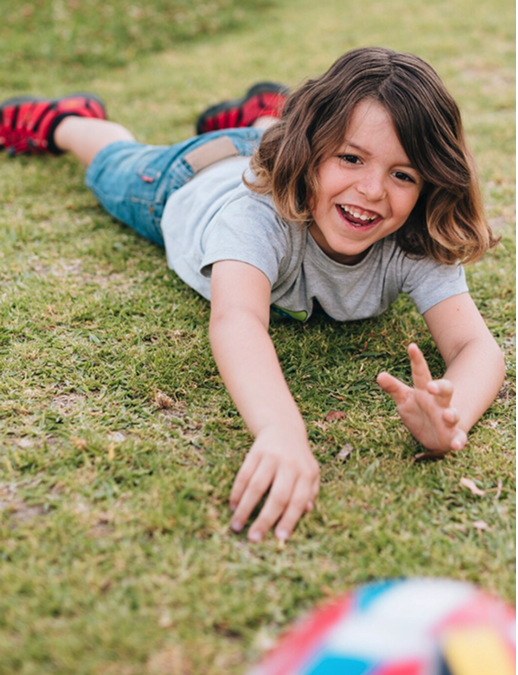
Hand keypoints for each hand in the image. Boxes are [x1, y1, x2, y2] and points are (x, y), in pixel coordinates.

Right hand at [229, 425, 319, 542]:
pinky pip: (244, 474)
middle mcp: (290, 464)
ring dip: (245, 508)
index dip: (289, 520)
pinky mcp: (255, 452)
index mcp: (307, 473)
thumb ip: (311, 492)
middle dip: (265, 519)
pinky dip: (237, 492)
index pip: (298, 500)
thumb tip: (306, 511)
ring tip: (236, 526)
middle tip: (253, 538)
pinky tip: (233, 506)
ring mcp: (272, 457)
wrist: (284, 428)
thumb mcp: (311, 473)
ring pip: (257, 486)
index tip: (280, 538)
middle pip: (278, 496)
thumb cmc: (298, 459)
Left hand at [377, 343, 467, 457]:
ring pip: (453, 413)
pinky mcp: (453, 435)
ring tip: (448, 415)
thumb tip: (379, 375)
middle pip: (444, 389)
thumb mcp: (405, 399)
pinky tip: (457, 446)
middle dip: (440, 387)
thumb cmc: (420, 411)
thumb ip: (394, 388)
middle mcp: (439, 402)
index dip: (416, 360)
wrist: (438, 432)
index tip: (411, 346)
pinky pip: (459, 438)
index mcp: (425, 391)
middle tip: (432, 386)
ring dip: (452, 414)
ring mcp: (448, 418)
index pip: (420, 374)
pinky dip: (459, 441)